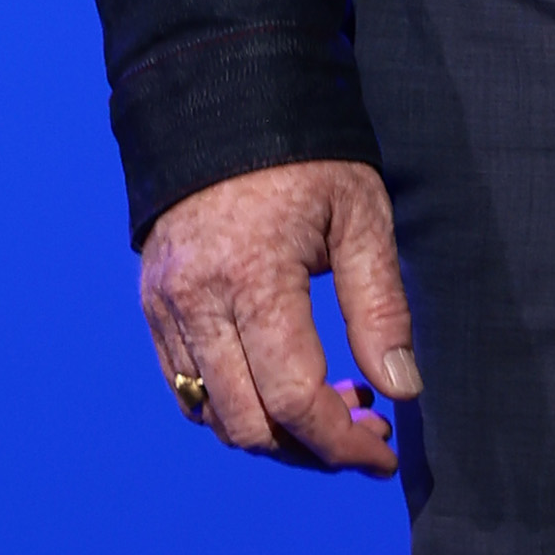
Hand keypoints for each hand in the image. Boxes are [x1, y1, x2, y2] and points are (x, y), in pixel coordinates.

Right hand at [139, 159, 419, 475]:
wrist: (223, 100)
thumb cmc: (305, 155)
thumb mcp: (361, 217)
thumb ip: (380, 309)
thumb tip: (401, 391)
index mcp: (254, 278)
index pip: (296, 400)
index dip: (344, 444)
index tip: (383, 454)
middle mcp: (197, 300)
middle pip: (249, 425)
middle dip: (311, 448)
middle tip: (363, 428)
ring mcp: (166, 305)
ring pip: (212, 415)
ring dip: (272, 433)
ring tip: (327, 405)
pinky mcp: (153, 303)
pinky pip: (184, 386)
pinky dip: (231, 405)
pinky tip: (276, 384)